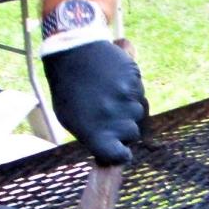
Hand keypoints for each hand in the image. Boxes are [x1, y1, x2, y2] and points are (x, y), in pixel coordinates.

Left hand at [42, 40, 147, 164]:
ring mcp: (127, 100)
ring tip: (109, 94)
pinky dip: (131, 90)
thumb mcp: (71, 120)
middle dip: (125, 127)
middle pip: (134, 133)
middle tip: (108, 113)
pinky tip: (114, 82)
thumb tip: (109, 154)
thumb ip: (93, 138)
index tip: (120, 150)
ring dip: (129, 107)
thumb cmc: (68, 90)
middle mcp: (115, 120)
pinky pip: (140, 93)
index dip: (122, 153)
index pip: (120, 156)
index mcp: (97, 135)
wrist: (72, 52)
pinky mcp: (135, 81)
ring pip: (140, 112)